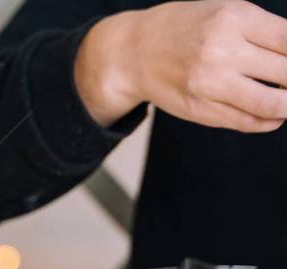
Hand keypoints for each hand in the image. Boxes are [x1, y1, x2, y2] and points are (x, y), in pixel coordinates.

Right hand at [75, 0, 286, 131]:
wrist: (131, 54)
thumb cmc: (183, 29)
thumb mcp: (223, 12)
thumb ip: (263, 31)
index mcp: (232, 19)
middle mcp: (220, 52)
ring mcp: (209, 85)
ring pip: (272, 104)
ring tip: (286, 98)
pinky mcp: (200, 110)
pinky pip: (248, 122)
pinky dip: (270, 120)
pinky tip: (273, 112)